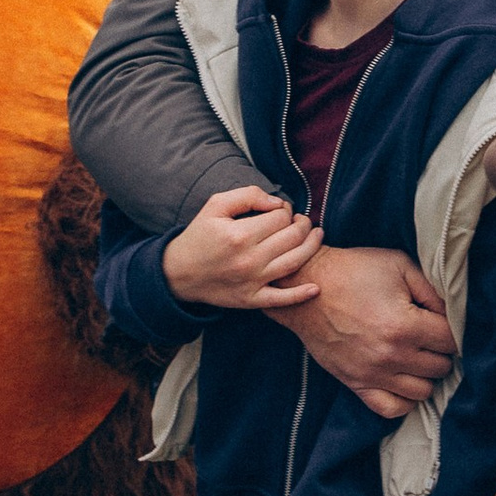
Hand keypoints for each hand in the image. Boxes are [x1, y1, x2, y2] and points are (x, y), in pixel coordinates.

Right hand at [161, 187, 325, 311]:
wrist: (178, 273)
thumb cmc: (199, 236)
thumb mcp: (215, 206)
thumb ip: (247, 196)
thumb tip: (276, 201)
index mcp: (240, 235)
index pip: (280, 218)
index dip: (286, 209)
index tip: (282, 210)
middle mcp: (249, 259)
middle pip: (292, 237)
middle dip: (302, 224)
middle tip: (301, 220)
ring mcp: (252, 282)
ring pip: (294, 263)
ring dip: (312, 247)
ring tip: (317, 235)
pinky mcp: (251, 300)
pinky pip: (281, 300)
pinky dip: (300, 295)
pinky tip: (316, 288)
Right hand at [289, 246, 455, 422]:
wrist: (307, 288)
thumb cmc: (354, 271)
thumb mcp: (399, 265)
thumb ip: (432, 291)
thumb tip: (451, 314)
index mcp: (405, 325)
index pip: (451, 341)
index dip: (454, 329)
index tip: (444, 321)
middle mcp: (391, 356)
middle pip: (441, 367)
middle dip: (442, 351)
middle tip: (432, 336)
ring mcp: (373, 374)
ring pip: (423, 391)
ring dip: (427, 374)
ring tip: (420, 356)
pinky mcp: (356, 384)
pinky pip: (392, 409)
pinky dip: (405, 400)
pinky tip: (405, 380)